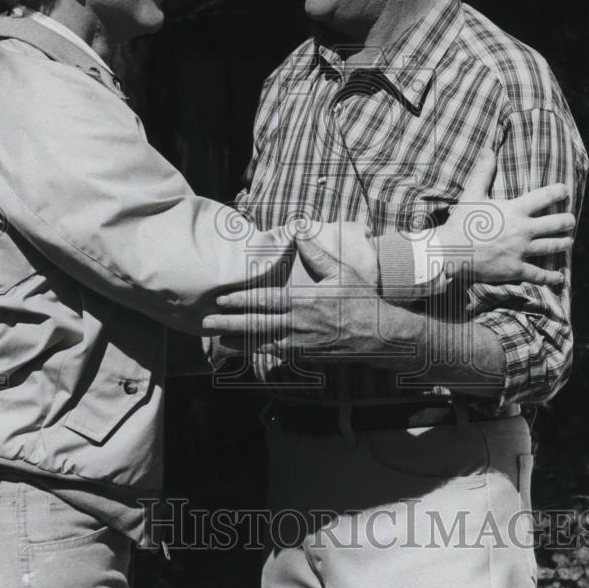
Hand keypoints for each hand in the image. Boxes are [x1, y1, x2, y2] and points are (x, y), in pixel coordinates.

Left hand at [203, 234, 390, 357]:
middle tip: (208, 321)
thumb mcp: (342, 271)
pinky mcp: (306, 356)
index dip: (241, 300)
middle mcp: (299, 323)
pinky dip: (258, 352)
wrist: (380, 336)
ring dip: (239, 341)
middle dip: (230, 322)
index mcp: (304, 300)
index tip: (222, 298)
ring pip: (263, 342)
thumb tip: (300, 231)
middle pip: (257, 324)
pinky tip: (245, 351)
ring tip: (219, 338)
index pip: (265, 300)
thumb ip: (317, 254)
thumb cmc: (361, 300)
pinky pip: (277, 354)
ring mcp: (301, 343)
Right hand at [436, 148, 573, 286]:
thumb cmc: (461, 222)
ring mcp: (521, 251)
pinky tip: (559, 277)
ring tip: (568, 242)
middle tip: (570, 220)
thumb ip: (483, 172)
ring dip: (564, 243)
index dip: (558, 192)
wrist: (451, 250)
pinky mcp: (515, 269)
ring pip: (552, 247)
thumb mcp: (472, 194)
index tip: (565, 190)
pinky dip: (551, 276)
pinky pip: (538, 274)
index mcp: (515, 210)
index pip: (545, 197)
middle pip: (556, 224)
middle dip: (567, 221)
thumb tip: (488, 149)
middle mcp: (524, 230)